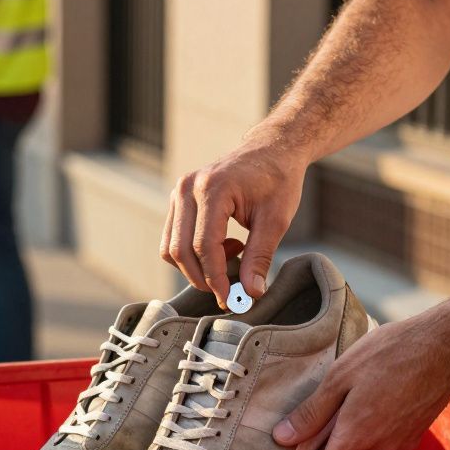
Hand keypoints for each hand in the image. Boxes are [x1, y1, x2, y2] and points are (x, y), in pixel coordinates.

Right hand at [160, 138, 307, 306]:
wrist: (271, 150)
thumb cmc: (278, 181)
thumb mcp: (276, 220)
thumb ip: (260, 257)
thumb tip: (251, 294)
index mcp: (213, 189)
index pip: (204, 246)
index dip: (216, 278)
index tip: (231, 299)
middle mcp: (188, 188)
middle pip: (181, 250)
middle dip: (203, 278)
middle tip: (231, 290)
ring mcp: (178, 192)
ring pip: (171, 248)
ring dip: (197, 267)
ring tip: (234, 256)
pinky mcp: (178, 199)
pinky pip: (173, 238)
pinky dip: (193, 254)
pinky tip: (224, 246)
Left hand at [272, 316, 449, 449]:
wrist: (445, 346)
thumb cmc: (391, 354)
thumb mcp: (340, 376)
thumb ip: (312, 412)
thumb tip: (283, 437)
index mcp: (356, 437)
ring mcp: (399, 446)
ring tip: (326, 435)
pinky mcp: (413, 437)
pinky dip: (365, 448)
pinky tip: (358, 422)